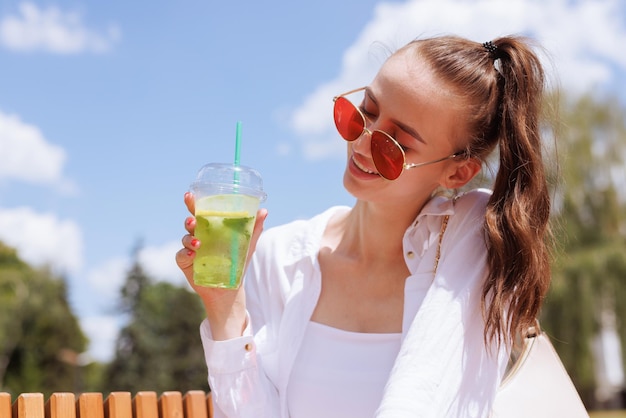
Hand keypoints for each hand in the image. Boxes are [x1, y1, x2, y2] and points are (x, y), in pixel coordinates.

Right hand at [175, 192, 267, 338]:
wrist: (229, 289)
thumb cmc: (236, 264)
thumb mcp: (247, 246)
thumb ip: (254, 229)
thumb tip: (265, 211)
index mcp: (210, 229)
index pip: (200, 212)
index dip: (193, 203)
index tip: (189, 195)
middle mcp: (198, 236)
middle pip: (189, 223)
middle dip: (189, 219)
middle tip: (193, 221)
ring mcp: (190, 249)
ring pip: (184, 238)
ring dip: (189, 238)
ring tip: (197, 243)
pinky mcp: (186, 263)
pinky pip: (181, 256)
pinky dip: (185, 254)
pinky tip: (193, 255)